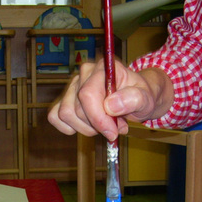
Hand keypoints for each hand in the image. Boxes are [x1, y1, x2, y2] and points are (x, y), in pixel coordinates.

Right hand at [48, 59, 173, 141]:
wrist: (138, 98)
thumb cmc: (141, 96)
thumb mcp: (146, 98)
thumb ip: (133, 99)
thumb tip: (110, 105)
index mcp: (102, 69)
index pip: (88, 95)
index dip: (98, 118)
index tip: (113, 132)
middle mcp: (83, 75)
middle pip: (77, 109)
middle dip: (97, 125)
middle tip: (116, 127)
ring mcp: (72, 87)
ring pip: (66, 115)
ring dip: (86, 128)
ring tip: (106, 126)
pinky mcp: (65, 100)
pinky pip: (55, 117)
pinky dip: (70, 128)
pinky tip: (87, 127)